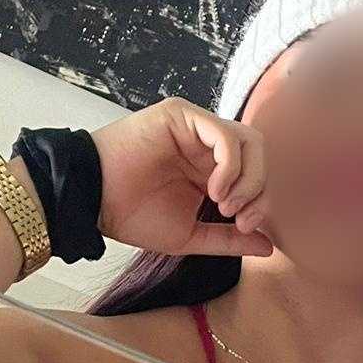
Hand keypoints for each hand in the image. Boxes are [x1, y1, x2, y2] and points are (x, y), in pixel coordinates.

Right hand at [92, 97, 274, 257]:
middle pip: (260, 155)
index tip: (246, 227)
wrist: (92, 201)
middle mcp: (206, 145)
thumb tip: (270, 247)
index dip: (262, 201)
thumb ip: (229, 239)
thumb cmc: (132, 216)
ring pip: (249, 141)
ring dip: (248, 177)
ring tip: (225, 204)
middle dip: (260, 190)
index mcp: (211, 169)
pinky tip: (214, 189)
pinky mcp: (181, 116)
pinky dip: (230, 164)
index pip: (258, 174)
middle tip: (240, 218)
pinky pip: (224, 133)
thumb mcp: (190, 235)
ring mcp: (195, 127)